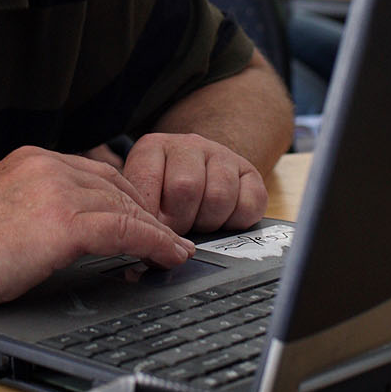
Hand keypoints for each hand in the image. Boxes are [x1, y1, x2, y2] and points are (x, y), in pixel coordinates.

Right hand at [0, 147, 193, 309]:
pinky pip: (125, 230)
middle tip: (169, 238)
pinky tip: (167, 257)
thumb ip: (31, 210)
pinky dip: (154, 244)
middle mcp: (46, 167)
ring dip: (158, 231)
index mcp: (31, 161)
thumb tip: (56, 235)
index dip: (126, 199)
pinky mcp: (60, 223)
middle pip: (117, 186)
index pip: (95, 173)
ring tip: (175, 251)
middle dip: (147, 213)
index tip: (143, 220)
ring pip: (126, 206)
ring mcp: (54, 191)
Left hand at [120, 132, 266, 236]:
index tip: (153, 231)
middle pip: (185, 188)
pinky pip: (248, 205)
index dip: (150, 216)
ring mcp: (222, 155)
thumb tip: (145, 245)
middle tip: (179, 229)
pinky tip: (223, 219)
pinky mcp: (251, 173)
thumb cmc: (165, 194)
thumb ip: (140, 214)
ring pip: (218, 197)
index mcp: (153, 148)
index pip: (146, 181)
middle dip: (180, 221)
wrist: (202, 175)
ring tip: (199, 223)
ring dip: (207, 222)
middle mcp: (188, 145)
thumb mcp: (142, 197)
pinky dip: (235, 222)